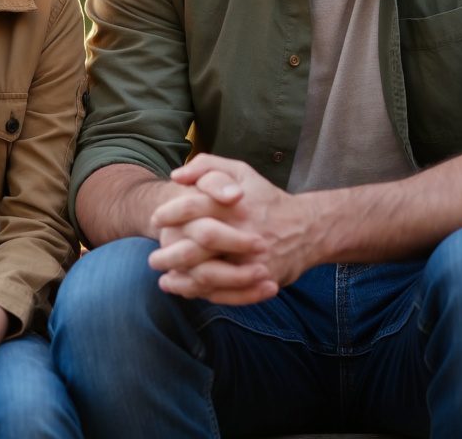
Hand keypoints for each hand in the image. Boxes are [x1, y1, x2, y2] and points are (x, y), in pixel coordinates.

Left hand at [149, 154, 315, 303]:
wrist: (308, 228)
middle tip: (152, 259)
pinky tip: (187, 291)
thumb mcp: (241, 171)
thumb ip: (207, 166)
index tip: (155, 220)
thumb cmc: (266, 198)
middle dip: (170, 254)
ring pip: (210, 275)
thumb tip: (175, 175)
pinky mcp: (261, 280)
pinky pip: (227, 293)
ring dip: (182, 281)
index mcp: (235, 204)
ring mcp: (253, 259)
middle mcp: (243, 231)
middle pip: (198, 246)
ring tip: (164, 280)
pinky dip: (203, 295)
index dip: (170, 213)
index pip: (194, 206)